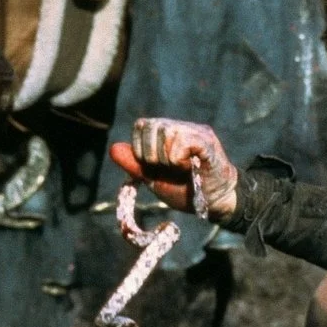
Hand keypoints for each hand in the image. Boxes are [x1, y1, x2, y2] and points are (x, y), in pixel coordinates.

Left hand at [108, 118, 238, 219]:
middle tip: (167, 168)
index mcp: (166, 133)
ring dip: (167, 158)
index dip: (139, 147)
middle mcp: (180, 126)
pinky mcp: (207, 140)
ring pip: (166, 131)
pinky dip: (179, 159)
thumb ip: (135, 164)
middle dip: (151, 153)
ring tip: (181, 168)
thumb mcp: (154, 179)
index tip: (153, 166)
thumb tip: (113, 148)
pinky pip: (182, 140)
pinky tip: (191, 167)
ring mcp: (195, 130)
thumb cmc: (186, 189)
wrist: (213, 202)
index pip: (142, 125)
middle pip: (152, 125)